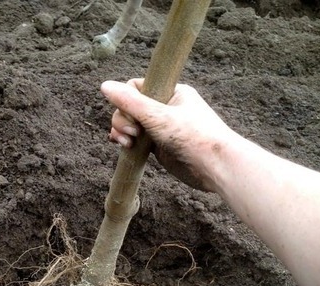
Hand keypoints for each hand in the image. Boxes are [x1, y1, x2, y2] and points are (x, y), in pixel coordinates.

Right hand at [100, 79, 238, 191]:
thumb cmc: (193, 136)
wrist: (215, 167)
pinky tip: (123, 147)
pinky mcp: (159, 146)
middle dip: (123, 120)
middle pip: (130, 107)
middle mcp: (165, 108)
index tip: (131, 115)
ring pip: (131, 124)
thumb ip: (130, 102)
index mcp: (170, 92)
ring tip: (127, 143)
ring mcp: (161, 128)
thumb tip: (104, 85)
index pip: (136, 87)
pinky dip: (127, 142)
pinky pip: (136, 140)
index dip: (126, 100)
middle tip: (132, 134)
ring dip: (122, 132)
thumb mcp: (158, 116)